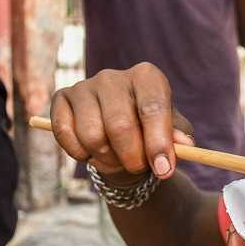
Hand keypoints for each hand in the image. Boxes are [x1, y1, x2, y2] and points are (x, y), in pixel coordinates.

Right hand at [50, 62, 194, 183]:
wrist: (117, 134)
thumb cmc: (149, 132)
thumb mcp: (171, 134)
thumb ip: (178, 138)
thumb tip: (183, 145)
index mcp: (146, 77)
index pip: (153, 107)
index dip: (158, 142)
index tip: (163, 169)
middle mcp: (113, 76)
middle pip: (120, 125)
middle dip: (131, 157)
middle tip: (137, 167)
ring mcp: (85, 85)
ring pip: (92, 135)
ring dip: (106, 159)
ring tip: (115, 158)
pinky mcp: (61, 98)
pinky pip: (65, 133)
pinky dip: (79, 153)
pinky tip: (91, 152)